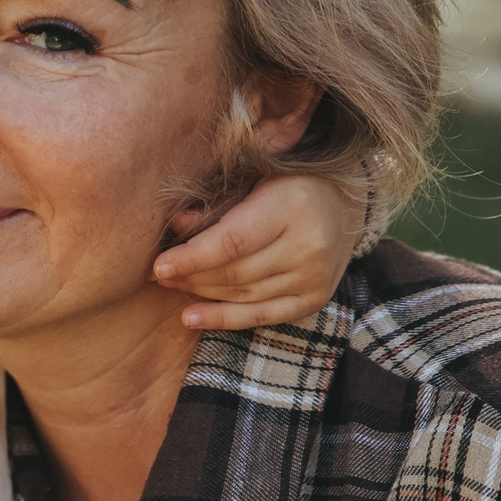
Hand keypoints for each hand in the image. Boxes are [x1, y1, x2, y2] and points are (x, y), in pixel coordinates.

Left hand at [152, 171, 360, 330]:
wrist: (341, 206)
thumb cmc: (286, 187)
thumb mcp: (253, 181)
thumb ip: (216, 206)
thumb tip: (174, 227)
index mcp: (293, 207)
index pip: (233, 241)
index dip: (193, 257)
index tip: (159, 266)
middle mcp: (309, 246)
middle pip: (235, 273)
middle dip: (191, 276)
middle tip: (159, 274)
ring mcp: (314, 278)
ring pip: (243, 295)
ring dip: (202, 294)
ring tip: (173, 286)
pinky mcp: (313, 300)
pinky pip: (260, 316)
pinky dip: (223, 319)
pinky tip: (191, 317)